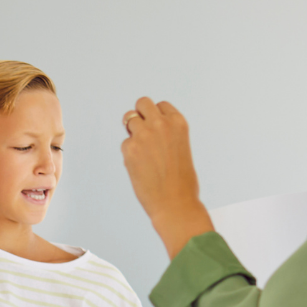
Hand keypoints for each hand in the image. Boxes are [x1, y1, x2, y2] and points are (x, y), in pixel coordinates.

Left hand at [118, 97, 213, 256]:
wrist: (175, 204)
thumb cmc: (182, 182)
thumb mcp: (181, 148)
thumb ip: (166, 135)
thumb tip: (146, 128)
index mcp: (178, 123)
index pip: (160, 106)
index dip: (156, 117)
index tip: (157, 131)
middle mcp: (161, 124)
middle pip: (142, 103)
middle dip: (140, 115)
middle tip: (142, 133)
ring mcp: (144, 134)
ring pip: (128, 119)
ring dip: (132, 132)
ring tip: (141, 152)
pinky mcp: (130, 148)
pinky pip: (125, 143)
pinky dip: (129, 153)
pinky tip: (140, 168)